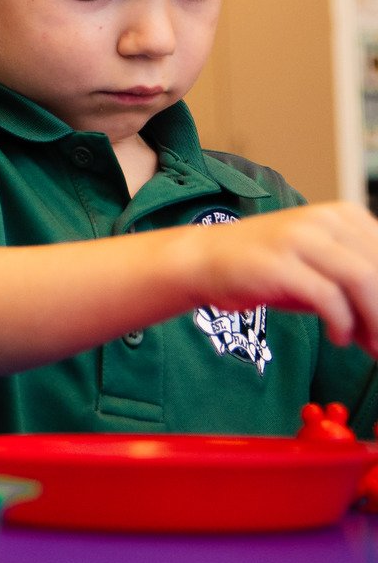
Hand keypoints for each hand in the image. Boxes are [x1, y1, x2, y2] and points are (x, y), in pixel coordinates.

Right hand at [186, 203, 377, 355]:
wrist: (203, 260)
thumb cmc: (264, 268)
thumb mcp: (320, 268)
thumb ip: (357, 286)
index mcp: (343, 216)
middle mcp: (325, 219)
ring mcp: (300, 238)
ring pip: (362, 279)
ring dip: (374, 321)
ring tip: (372, 346)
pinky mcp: (279, 262)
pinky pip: (327, 297)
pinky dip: (342, 323)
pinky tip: (339, 337)